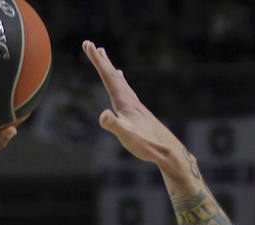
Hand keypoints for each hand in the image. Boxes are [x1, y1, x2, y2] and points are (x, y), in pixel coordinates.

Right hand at [82, 40, 187, 169]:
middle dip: (100, 59)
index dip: (97, 61)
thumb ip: (114, 125)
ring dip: (109, 67)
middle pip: (112, 74)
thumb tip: (102, 115)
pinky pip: (125, 89)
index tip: (87, 44)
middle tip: (88, 44)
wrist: (166, 150)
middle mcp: (129, 99)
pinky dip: (120, 80)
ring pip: (119, 80)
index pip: (108, 76)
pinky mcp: (138, 111)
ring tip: (104, 55)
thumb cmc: (145, 144)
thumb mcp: (126, 136)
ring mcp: (134, 104)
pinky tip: (121, 80)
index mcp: (124, 101)